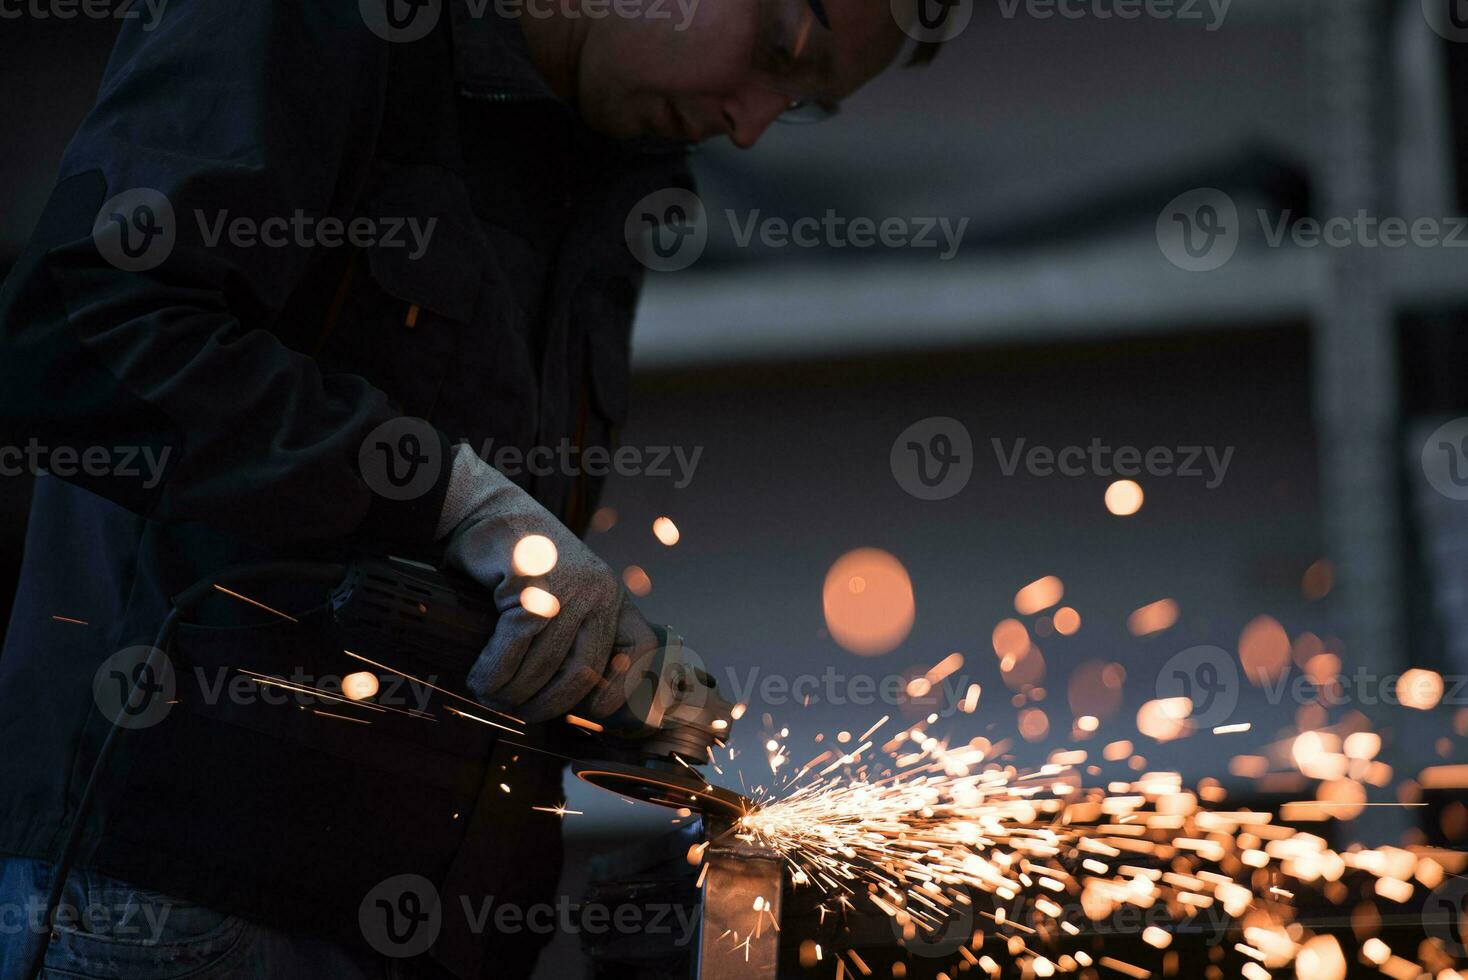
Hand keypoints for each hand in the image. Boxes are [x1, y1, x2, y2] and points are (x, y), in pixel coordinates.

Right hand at [436, 445, 657, 721]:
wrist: (485, 509)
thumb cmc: (516, 559)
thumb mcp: (559, 590)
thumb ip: (570, 630)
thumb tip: (565, 695)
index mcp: (611, 596)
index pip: (638, 649)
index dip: (623, 688)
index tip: (596, 713)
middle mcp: (598, 592)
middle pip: (582, 672)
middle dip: (548, 704)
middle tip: (519, 712)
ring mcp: (566, 586)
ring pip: (544, 665)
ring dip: (513, 692)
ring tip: (491, 696)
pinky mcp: (531, 582)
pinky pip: (514, 645)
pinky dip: (493, 672)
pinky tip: (479, 679)